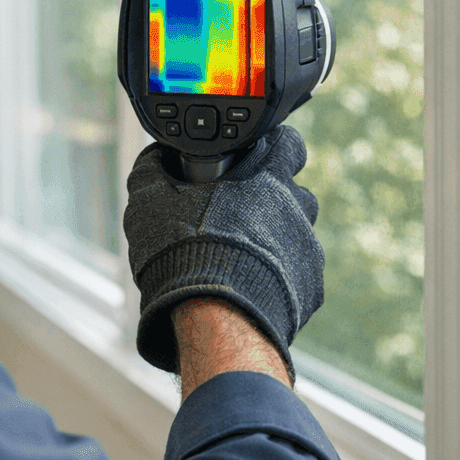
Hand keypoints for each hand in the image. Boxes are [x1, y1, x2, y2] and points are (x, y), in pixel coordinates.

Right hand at [123, 125, 323, 375]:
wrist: (213, 315)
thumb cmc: (184, 251)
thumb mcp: (149, 199)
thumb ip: (154, 169)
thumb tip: (155, 156)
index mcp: (267, 176)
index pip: (290, 144)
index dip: (274, 149)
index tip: (256, 163)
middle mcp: (297, 209)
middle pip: (295, 195)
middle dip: (271, 204)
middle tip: (237, 221)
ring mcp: (309, 251)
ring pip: (296, 238)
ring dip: (275, 244)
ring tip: (241, 261)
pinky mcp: (310, 290)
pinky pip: (297, 278)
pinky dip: (277, 281)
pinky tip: (249, 289)